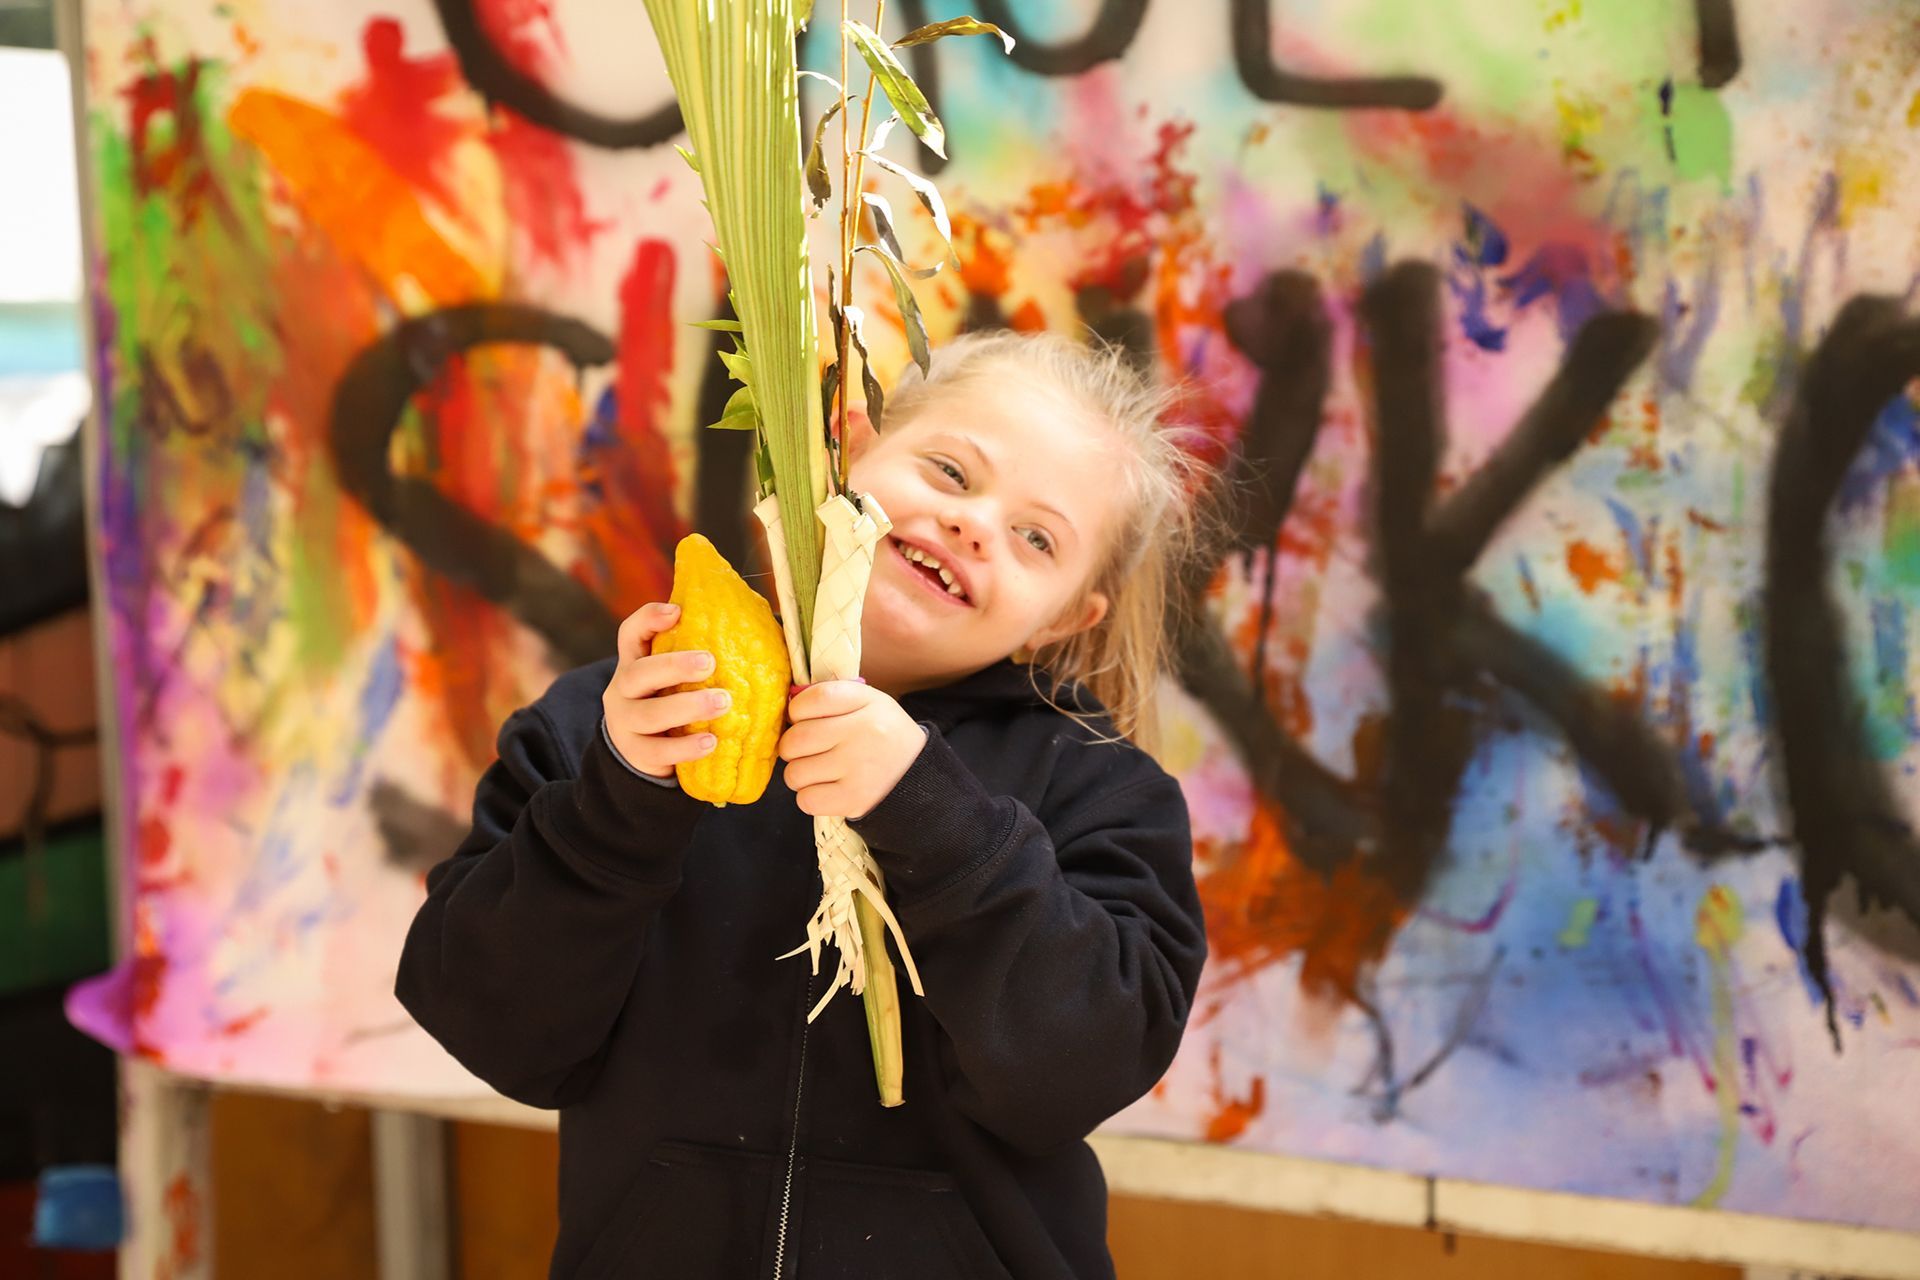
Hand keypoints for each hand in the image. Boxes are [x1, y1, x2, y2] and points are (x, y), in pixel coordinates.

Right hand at [601, 602, 725, 778]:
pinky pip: (657, 751)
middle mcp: (623, 689)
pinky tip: (711, 742)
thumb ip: (700, 655)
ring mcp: (624, 722)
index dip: (649, 619)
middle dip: (674, 666)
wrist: (645, 751)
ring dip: (686, 707)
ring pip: (647, 714)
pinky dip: (685, 748)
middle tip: (709, 662)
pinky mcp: (635, 753)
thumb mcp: (678, 676)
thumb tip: (754, 630)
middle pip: (638, 672)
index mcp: (635, 662)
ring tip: (723, 703)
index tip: (677, 611)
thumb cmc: (674, 700)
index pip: (631, 633)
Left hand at [779, 680, 926, 819]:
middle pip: (795, 740)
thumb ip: (829, 697)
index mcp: (867, 702)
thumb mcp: (867, 701)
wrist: (918, 774)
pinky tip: (825, 788)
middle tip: (806, 750)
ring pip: (795, 774)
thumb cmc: (880, 733)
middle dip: (792, 747)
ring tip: (819, 770)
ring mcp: (859, 769)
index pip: (811, 700)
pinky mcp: (854, 800)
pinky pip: (806, 800)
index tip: (803, 719)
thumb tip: (787, 708)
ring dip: (800, 774)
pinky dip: (809, 796)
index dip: (796, 710)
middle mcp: (863, 733)